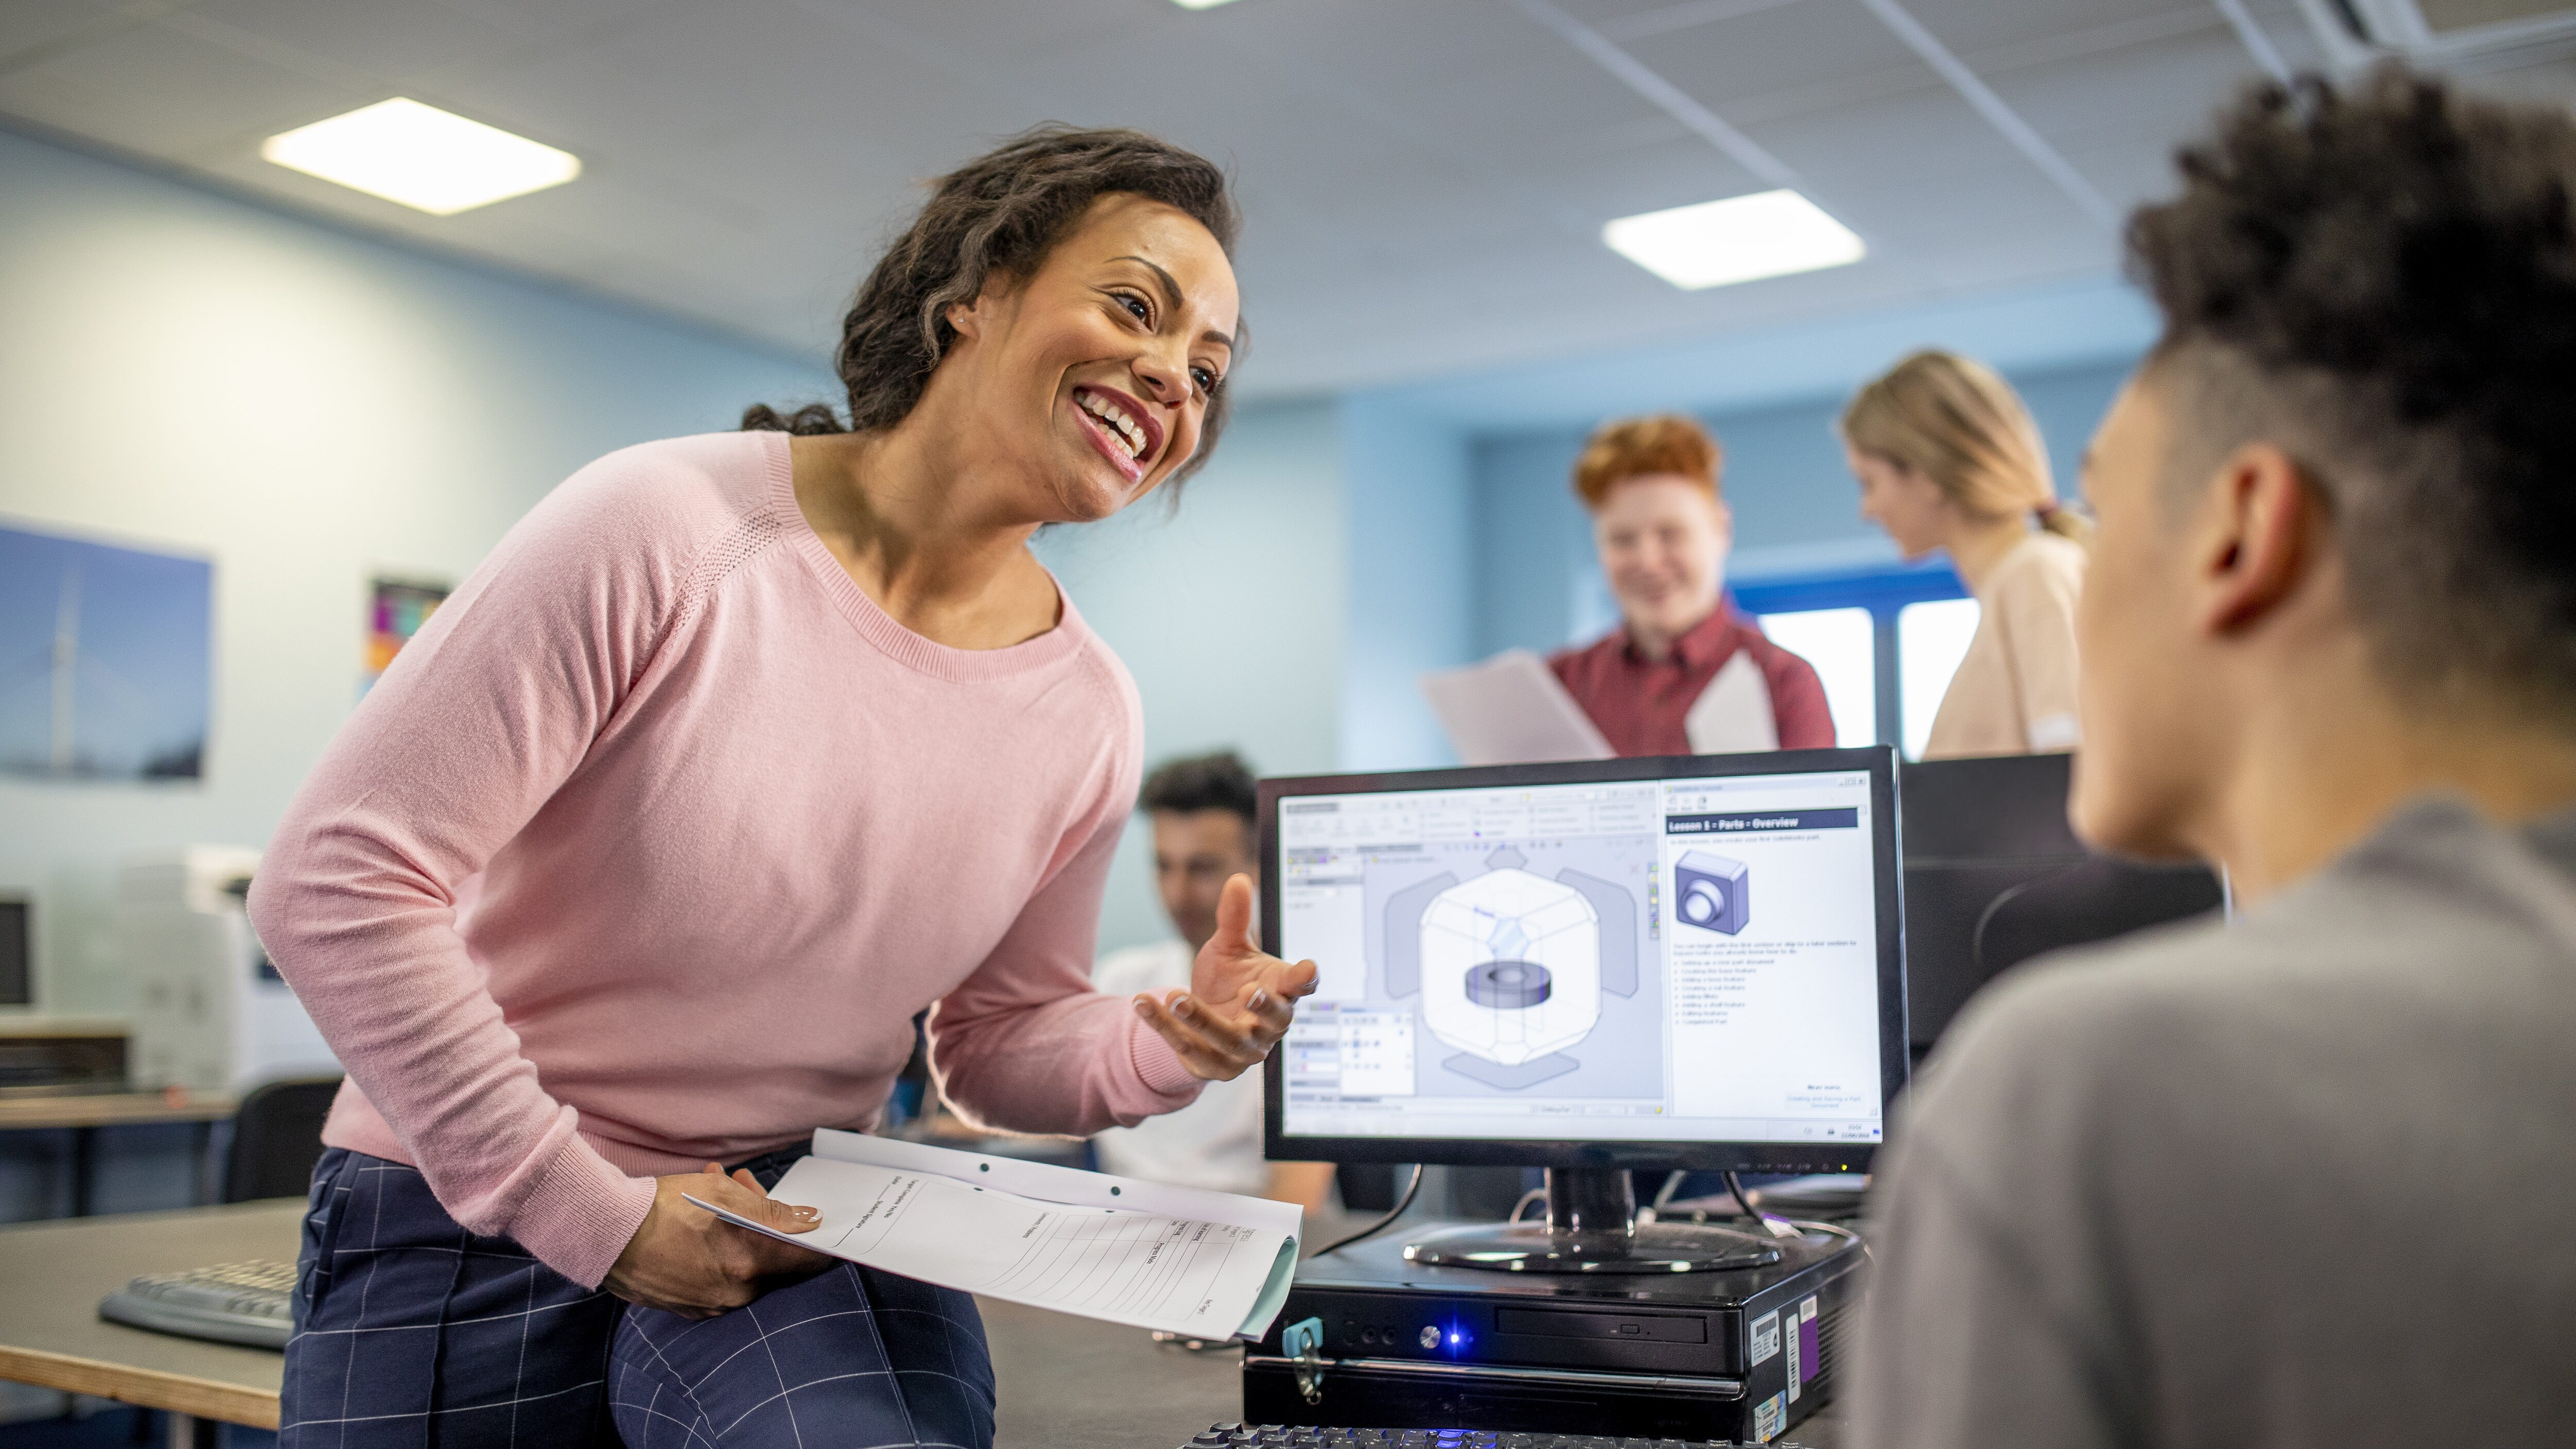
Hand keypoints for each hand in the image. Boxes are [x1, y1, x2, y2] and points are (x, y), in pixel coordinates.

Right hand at [602, 1163, 829, 1318]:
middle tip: (742, 1183)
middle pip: (768, 1257)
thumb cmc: (661, 1208)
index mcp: (749, 1264)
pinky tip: (697, 1223)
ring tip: (712, 1190)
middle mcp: (734, 1292)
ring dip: (736, 1230)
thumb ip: (772, 1211)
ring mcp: (708, 1304)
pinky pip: (715, 1278)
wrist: (603, 1233)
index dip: (817, 1241)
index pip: (806, 1261)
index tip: (817, 1224)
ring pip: (740, 1265)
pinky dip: (715, 1252)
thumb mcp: (722, 1195)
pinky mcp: (687, 1307)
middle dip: (761, 1218)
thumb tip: (809, 1220)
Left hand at [1133, 874, 1318, 1081]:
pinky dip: (1163, 1027)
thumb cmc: (1229, 981)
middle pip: (1273, 1021)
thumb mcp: (1229, 948)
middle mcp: (1268, 1026)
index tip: (1308, 970)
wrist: (1202, 1021)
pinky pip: (1188, 1049)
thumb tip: (1237, 880)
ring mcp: (1244, 1051)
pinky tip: (1142, 1003)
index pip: (1300, 987)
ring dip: (1201, 1019)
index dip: (1306, 980)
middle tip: (1249, 990)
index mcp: (1280, 993)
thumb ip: (1234, 919)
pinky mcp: (1213, 1065)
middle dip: (1263, 1007)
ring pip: (1228, 1039)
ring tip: (1174, 995)